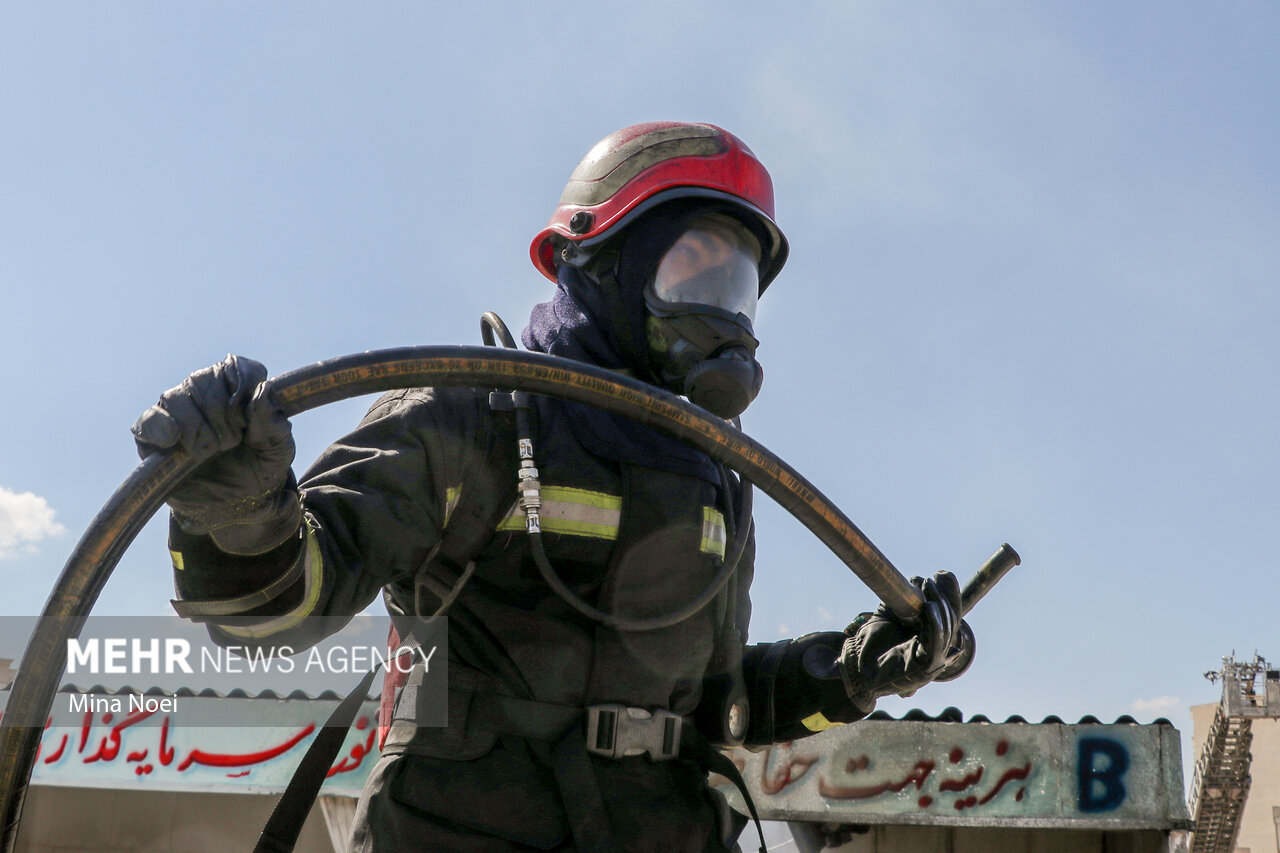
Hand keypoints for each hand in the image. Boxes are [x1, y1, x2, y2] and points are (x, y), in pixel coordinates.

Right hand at [132, 355, 298, 553]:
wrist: (235, 507)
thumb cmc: (260, 471)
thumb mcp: (278, 452)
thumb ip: (275, 425)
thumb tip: (263, 391)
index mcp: (239, 390)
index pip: (237, 367)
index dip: (243, 387)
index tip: (248, 416)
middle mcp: (205, 393)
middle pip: (204, 379)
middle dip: (221, 413)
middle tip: (232, 442)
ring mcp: (177, 413)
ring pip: (175, 397)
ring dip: (195, 427)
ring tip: (208, 451)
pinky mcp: (153, 437)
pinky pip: (147, 421)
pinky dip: (159, 427)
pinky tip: (174, 441)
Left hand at [837, 571, 974, 712]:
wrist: (855, 668)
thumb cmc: (870, 645)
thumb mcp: (887, 616)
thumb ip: (901, 600)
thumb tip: (915, 580)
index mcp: (929, 639)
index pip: (948, 615)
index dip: (949, 595)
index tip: (943, 574)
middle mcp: (935, 651)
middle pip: (952, 622)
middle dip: (946, 597)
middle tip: (934, 578)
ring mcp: (932, 662)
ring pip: (947, 631)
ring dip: (940, 606)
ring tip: (929, 587)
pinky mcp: (926, 669)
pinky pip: (936, 645)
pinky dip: (934, 624)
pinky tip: (929, 607)